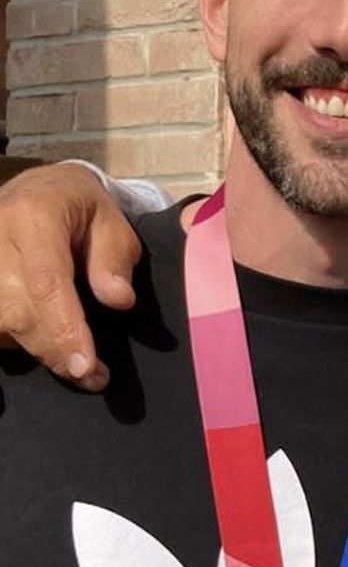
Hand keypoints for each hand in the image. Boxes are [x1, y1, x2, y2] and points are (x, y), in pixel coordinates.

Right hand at [0, 163, 140, 389]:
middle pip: (17, 313)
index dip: (65, 329)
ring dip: (34, 349)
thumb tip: (118, 300)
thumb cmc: (80, 209)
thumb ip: (114, 260)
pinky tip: (40, 341)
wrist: (34, 190)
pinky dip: (11, 340)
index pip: (47, 282)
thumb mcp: (112, 223)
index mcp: (34, 216)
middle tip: (93, 376)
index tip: (85, 367)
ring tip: (72, 359)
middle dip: (55, 352)